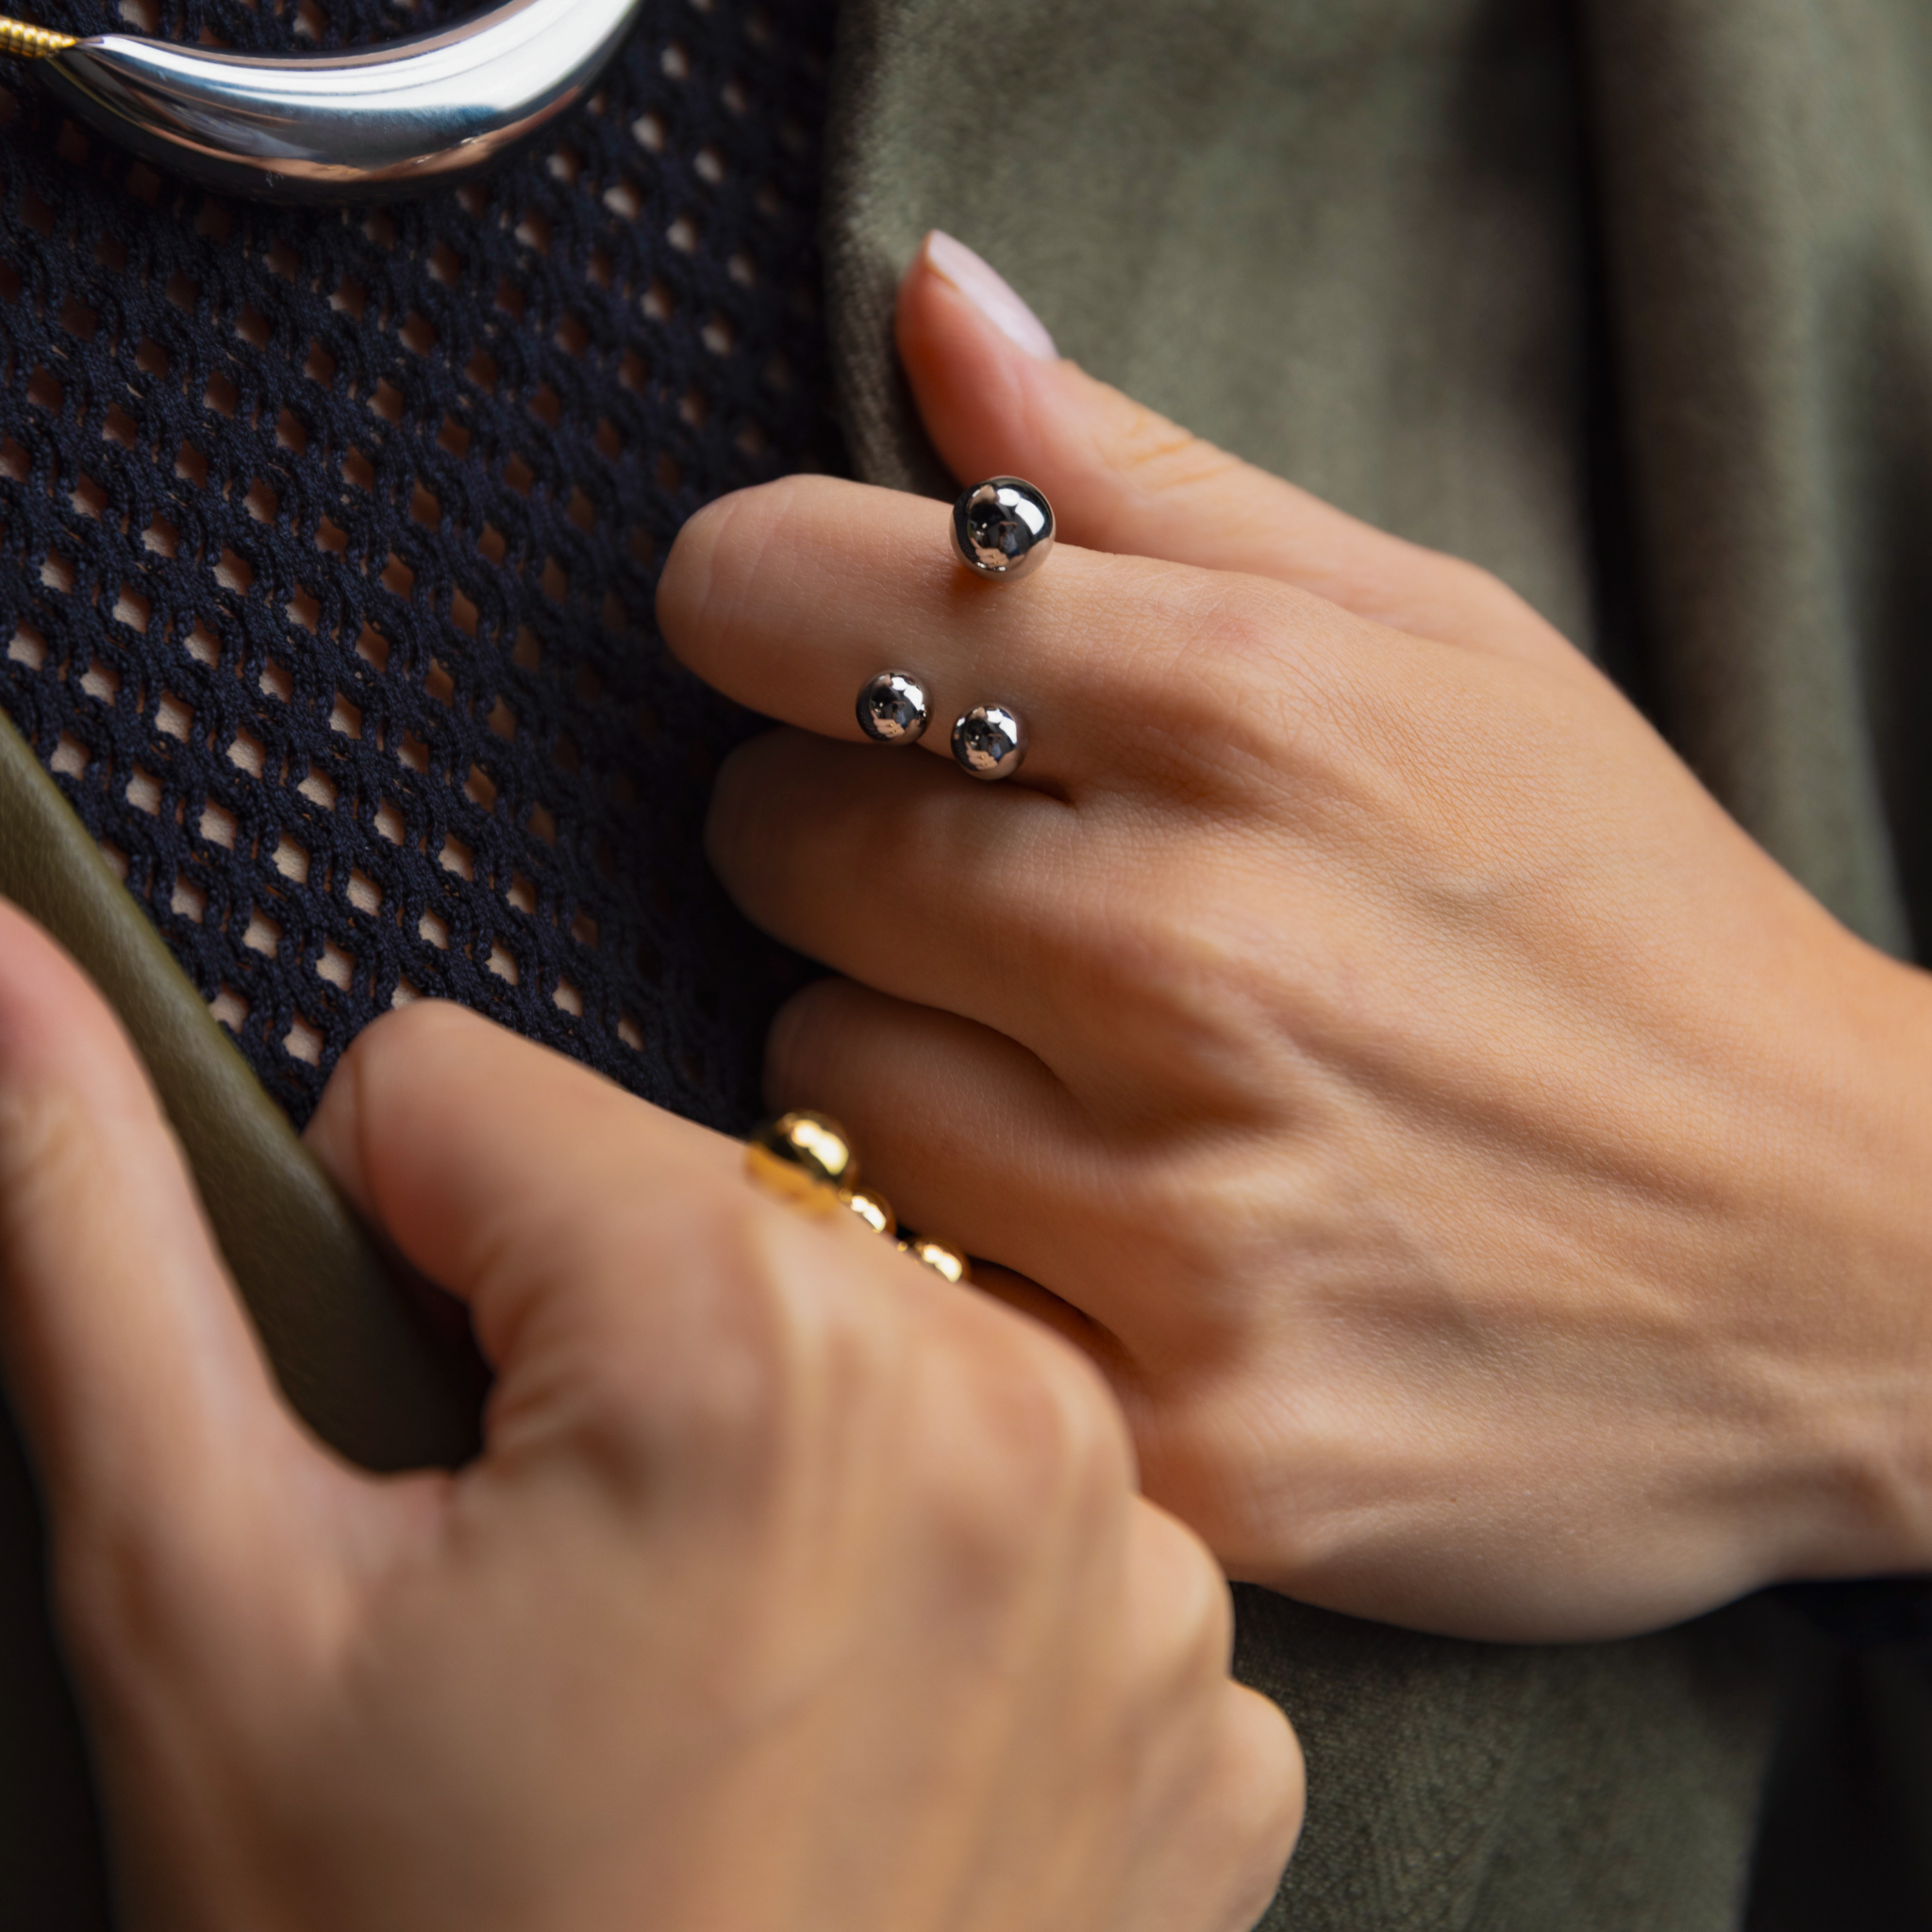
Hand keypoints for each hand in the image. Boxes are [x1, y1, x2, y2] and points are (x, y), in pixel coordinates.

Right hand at [0, 901, 1299, 1931]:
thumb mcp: (202, 1608)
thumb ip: (94, 1235)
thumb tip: (16, 970)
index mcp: (743, 1330)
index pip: (461, 1085)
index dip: (371, 1241)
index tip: (399, 1431)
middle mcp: (996, 1394)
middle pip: (681, 1206)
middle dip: (580, 1347)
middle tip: (543, 1597)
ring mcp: (1137, 1553)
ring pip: (859, 1338)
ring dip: (762, 1446)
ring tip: (687, 1669)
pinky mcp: (1201, 1687)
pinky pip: (1030, 1515)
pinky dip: (933, 1585)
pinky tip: (852, 1735)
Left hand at [658, 231, 1931, 1642]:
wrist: (1854, 1258)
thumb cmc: (1618, 922)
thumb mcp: (1437, 639)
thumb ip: (1152, 477)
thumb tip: (933, 300)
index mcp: (1250, 710)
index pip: (796, 595)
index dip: (759, 603)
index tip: (796, 637)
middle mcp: (1194, 954)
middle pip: (775, 843)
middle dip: (840, 840)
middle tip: (987, 881)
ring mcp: (1186, 1214)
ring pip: (817, 1075)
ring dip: (898, 1054)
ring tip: (1064, 1070)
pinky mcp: (1189, 1424)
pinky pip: (910, 1287)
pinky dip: (963, 1245)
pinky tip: (1104, 1229)